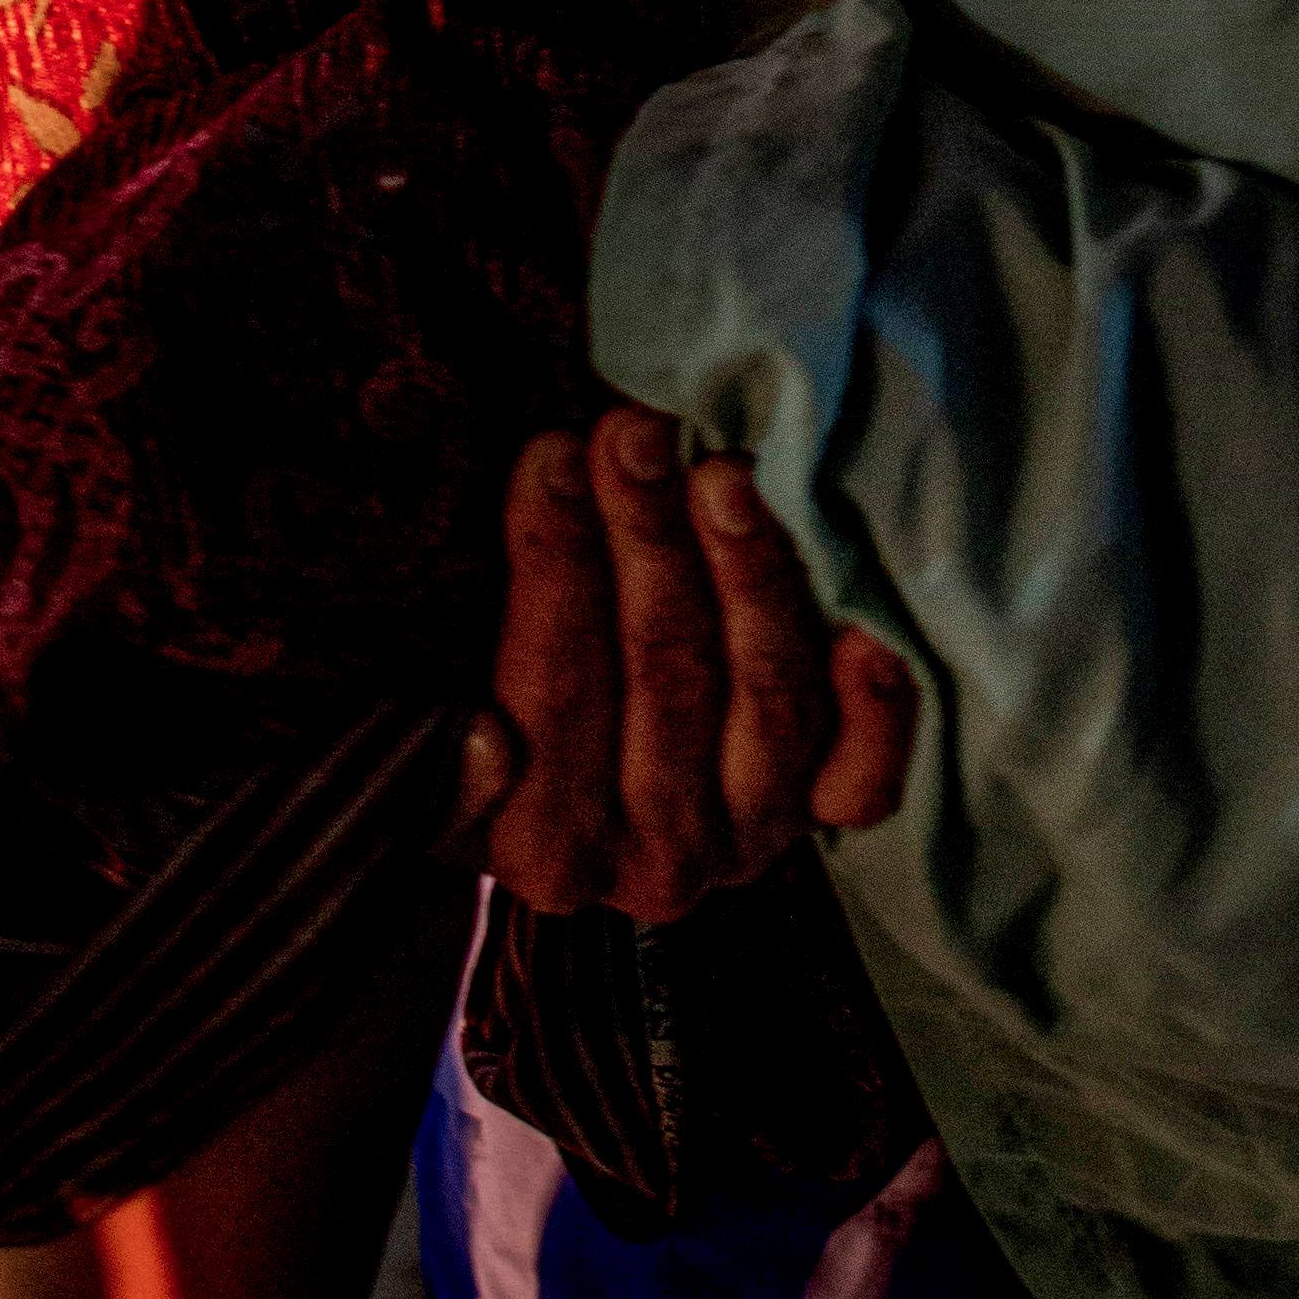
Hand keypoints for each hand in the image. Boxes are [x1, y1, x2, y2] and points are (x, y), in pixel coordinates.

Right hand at [447, 405, 919, 921]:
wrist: (570, 800)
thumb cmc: (484, 711)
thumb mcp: (423, 734)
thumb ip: (431, 753)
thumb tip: (484, 743)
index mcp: (541, 849)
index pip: (552, 694)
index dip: (553, 565)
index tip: (549, 454)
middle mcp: (653, 865)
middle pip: (665, 679)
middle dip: (647, 538)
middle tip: (632, 432)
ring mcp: (745, 841)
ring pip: (766, 702)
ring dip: (748, 574)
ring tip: (720, 473)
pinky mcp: (816, 818)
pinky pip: (864, 779)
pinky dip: (875, 712)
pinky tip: (863, 635)